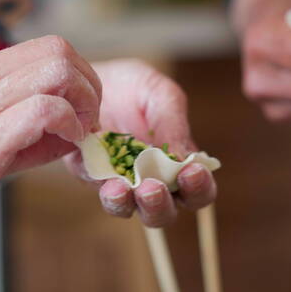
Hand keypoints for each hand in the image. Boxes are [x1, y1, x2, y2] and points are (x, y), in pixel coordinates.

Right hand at [0, 35, 100, 237]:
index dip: (78, 75)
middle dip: (89, 84)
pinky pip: (48, 110)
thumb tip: (82, 122)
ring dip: (85, 102)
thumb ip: (29, 119)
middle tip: (87, 118)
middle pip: (57, 51)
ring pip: (58, 71)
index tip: (81, 107)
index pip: (45, 49)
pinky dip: (71, 123)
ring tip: (77, 132)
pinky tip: (68, 141)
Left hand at [63, 59, 216, 226]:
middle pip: (164, 213)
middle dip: (161, 205)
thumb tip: (183, 157)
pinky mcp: (92, 175)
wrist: (91, 78)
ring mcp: (121, 182)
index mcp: (179, 166)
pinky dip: (102, 187)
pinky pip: (97, 189)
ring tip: (122, 189)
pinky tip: (104, 177)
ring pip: (129, 209)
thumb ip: (173, 124)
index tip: (192, 171)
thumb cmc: (136, 88)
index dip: (199, 188)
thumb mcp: (161, 96)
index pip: (198, 191)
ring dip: (128, 204)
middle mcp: (153, 181)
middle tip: (153, 187)